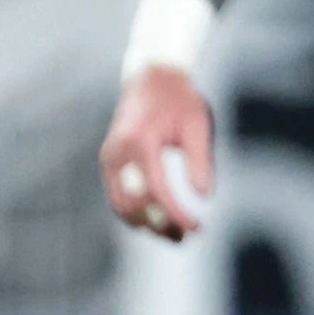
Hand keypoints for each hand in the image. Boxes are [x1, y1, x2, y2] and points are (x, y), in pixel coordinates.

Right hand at [97, 67, 215, 240]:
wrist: (151, 78)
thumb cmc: (178, 100)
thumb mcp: (196, 126)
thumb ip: (200, 161)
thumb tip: (204, 196)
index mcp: (139, 142)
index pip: (156, 190)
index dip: (176, 213)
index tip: (197, 227)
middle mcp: (117, 153)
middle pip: (133, 204)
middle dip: (159, 225)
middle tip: (186, 237)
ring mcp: (109, 158)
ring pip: (120, 205)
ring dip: (146, 223)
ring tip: (174, 234)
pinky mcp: (110, 162)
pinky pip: (119, 196)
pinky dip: (137, 212)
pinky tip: (160, 218)